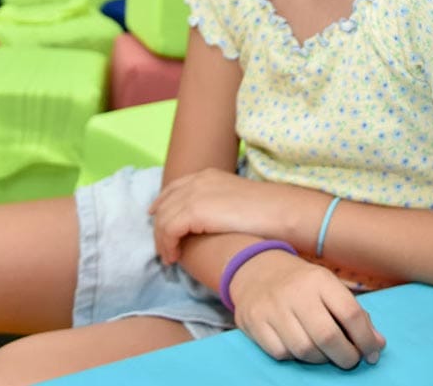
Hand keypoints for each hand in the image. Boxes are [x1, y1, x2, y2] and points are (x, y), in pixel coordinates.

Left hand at [149, 168, 281, 263]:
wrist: (277, 212)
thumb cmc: (265, 211)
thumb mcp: (236, 200)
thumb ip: (218, 204)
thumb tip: (211, 220)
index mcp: (208, 175)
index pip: (174, 187)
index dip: (162, 203)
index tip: (155, 218)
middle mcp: (197, 181)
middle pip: (164, 203)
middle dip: (159, 226)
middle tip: (163, 248)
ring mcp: (194, 194)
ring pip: (163, 219)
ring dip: (162, 241)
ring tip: (170, 258)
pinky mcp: (193, 211)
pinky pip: (168, 230)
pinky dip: (167, 245)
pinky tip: (174, 257)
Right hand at [229, 249, 385, 368]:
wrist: (256, 270)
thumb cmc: (302, 284)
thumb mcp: (328, 286)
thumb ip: (353, 313)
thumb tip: (377, 344)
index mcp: (320, 279)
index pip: (350, 312)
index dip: (366, 339)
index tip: (372, 353)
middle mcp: (296, 291)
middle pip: (327, 336)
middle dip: (346, 356)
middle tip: (351, 359)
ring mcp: (273, 307)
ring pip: (304, 350)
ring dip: (321, 359)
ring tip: (326, 352)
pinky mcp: (255, 322)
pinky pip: (281, 353)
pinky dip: (295, 357)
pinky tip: (300, 346)